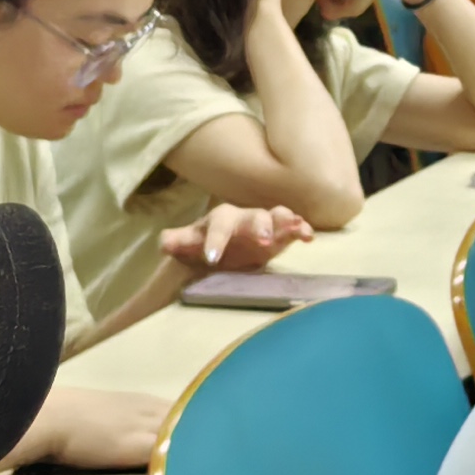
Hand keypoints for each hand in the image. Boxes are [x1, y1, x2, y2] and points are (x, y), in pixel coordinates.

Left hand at [163, 204, 315, 276]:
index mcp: (219, 219)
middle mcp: (244, 218)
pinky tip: (309, 237)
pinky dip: (301, 229)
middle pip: (254, 216)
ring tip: (295, 227)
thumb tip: (165, 243)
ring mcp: (264, 225)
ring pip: (277, 216)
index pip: (217, 225)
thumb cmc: (200, 245)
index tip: (212, 258)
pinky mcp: (280, 236)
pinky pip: (293, 229)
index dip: (215, 240)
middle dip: (260, 225)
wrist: (217, 251)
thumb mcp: (184, 244)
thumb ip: (174, 241)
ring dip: (285, 221)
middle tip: (263, 240)